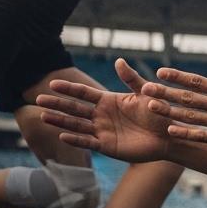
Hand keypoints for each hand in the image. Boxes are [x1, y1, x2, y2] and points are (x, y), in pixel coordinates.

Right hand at [36, 59, 175, 162]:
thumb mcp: (145, 93)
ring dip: (60, 121)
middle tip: (38, 99)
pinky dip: (76, 140)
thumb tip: (119, 61)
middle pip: (74, 109)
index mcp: (108, 100)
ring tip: (43, 116)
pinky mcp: (107, 146)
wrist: (168, 136)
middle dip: (57, 104)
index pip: (83, 93)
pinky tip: (62, 135)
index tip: (53, 83)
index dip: (68, 88)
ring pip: (76, 125)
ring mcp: (102, 131)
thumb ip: (131, 79)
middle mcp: (101, 115)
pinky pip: (88, 142)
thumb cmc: (159, 113)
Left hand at [142, 54, 206, 159]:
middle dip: (165, 92)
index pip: (198, 81)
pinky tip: (170, 130)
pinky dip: (185, 132)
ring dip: (169, 110)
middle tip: (145, 87)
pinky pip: (202, 136)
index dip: (178, 76)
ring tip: (150, 106)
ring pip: (191, 116)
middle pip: (189, 97)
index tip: (160, 72)